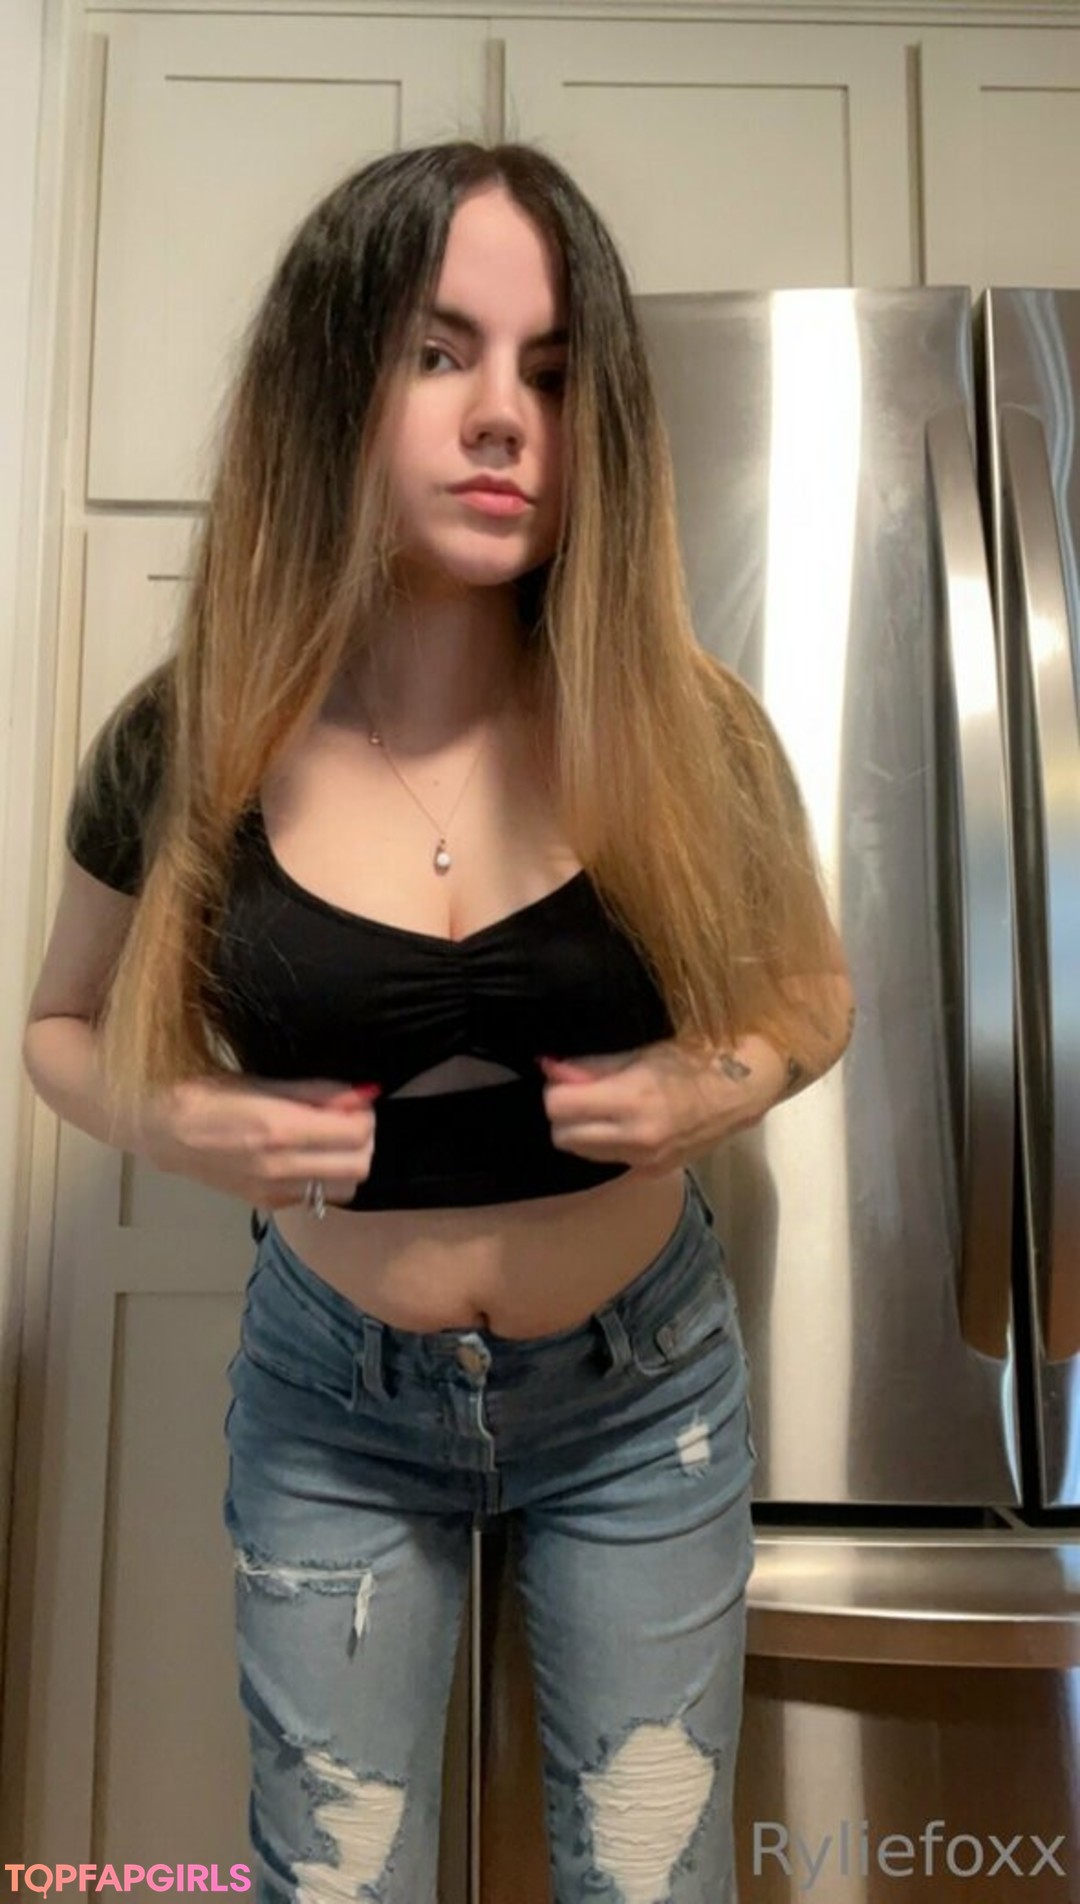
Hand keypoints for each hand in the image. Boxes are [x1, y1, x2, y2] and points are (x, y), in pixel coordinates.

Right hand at [140, 1074, 380, 1208]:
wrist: (159, 1131)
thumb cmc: (206, 1094)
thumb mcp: (262, 1082)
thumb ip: (317, 1092)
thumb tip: (365, 1093)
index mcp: (280, 1131)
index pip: (357, 1133)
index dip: (365, 1114)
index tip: (355, 1100)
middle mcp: (281, 1168)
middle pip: (359, 1166)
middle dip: (363, 1140)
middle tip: (347, 1119)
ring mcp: (274, 1192)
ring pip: (345, 1187)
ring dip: (348, 1162)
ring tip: (328, 1138)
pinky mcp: (267, 1204)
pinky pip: (317, 1195)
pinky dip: (324, 1176)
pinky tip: (305, 1155)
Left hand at [538, 1036, 787, 1175]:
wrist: (744, 1089)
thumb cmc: (696, 1058)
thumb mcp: (642, 1052)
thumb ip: (592, 1065)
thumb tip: (549, 1067)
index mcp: (632, 1102)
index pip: (558, 1107)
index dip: (556, 1089)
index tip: (567, 1076)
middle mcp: (635, 1139)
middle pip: (562, 1137)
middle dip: (563, 1114)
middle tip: (582, 1092)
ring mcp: (645, 1162)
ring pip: (582, 1153)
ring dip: (582, 1131)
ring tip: (604, 1106)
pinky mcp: (653, 1173)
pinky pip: (610, 1160)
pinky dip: (607, 1143)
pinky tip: (628, 1123)